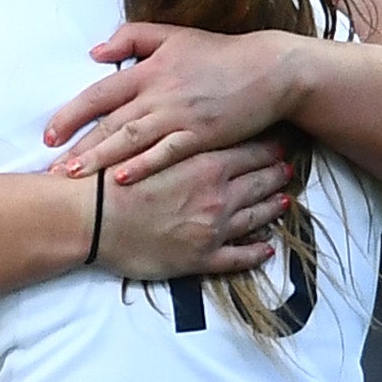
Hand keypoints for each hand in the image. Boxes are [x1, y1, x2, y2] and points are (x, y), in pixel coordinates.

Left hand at [45, 24, 306, 184]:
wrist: (270, 69)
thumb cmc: (222, 54)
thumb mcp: (176, 36)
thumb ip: (133, 37)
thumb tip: (95, 52)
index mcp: (149, 70)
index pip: (99, 93)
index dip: (71, 115)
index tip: (49, 136)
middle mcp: (158, 93)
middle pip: (108, 122)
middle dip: (77, 147)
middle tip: (51, 171)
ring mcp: (179, 115)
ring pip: (129, 139)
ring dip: (99, 159)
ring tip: (74, 177)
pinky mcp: (200, 134)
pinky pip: (165, 153)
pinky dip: (142, 165)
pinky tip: (120, 179)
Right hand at [84, 139, 291, 281]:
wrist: (91, 218)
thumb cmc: (111, 177)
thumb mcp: (148, 141)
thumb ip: (176, 131)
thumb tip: (190, 122)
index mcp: (207, 164)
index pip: (252, 149)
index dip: (270, 144)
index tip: (282, 139)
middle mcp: (219, 195)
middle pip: (261, 180)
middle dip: (278, 172)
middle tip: (290, 167)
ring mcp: (214, 229)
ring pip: (256, 216)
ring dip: (272, 208)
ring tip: (284, 201)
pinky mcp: (201, 258)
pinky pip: (239, 257)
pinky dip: (256, 252)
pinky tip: (267, 248)